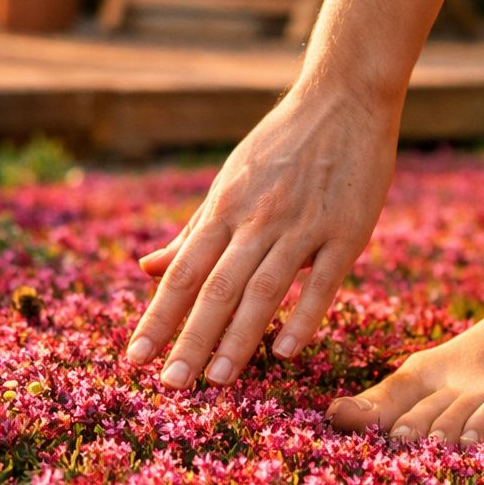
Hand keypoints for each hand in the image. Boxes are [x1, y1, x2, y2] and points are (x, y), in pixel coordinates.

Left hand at [125, 88, 396, 387]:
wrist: (344, 99)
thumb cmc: (283, 145)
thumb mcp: (230, 182)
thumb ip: (192, 232)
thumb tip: (146, 269)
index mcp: (225, 208)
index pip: (182, 273)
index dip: (157, 317)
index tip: (135, 359)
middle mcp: (258, 219)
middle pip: (216, 287)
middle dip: (190, 339)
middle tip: (171, 385)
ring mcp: (303, 225)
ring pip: (263, 288)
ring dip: (238, 337)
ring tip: (218, 379)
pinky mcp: (348, 230)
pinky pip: (323, 279)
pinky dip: (304, 315)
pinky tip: (285, 350)